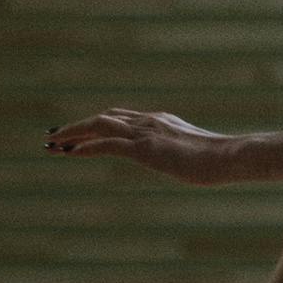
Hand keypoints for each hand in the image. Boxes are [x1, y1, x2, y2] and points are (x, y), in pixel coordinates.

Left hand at [46, 110, 241, 182]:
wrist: (230, 156)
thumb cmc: (224, 160)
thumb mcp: (201, 157)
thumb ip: (191, 156)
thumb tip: (200, 165)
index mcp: (161, 121)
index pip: (122, 118)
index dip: (98, 125)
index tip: (81, 133)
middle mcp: (149, 121)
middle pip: (104, 118)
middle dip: (77, 126)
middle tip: (54, 136)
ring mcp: (146, 133)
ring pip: (99, 126)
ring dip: (72, 133)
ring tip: (51, 143)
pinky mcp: (144, 148)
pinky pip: (106, 145)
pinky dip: (84, 147)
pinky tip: (68, 153)